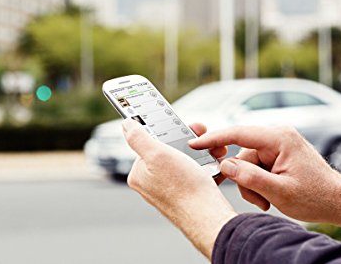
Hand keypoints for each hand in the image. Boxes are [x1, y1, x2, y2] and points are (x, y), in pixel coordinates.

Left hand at [122, 119, 235, 258]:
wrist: (210, 218)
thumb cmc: (183, 189)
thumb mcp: (157, 154)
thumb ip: (138, 137)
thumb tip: (126, 124)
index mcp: (139, 173)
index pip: (148, 142)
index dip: (165, 130)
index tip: (177, 122)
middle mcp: (152, 183)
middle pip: (169, 150)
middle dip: (187, 140)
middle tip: (200, 134)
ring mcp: (170, 189)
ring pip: (185, 160)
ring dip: (201, 151)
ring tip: (212, 149)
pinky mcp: (187, 195)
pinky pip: (196, 173)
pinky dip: (207, 166)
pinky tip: (214, 163)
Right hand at [189, 126, 340, 230]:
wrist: (337, 201)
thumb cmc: (316, 196)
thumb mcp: (280, 192)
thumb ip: (249, 177)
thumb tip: (224, 165)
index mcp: (279, 138)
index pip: (238, 133)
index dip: (213, 139)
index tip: (194, 143)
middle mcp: (277, 136)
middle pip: (241, 153)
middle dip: (243, 177)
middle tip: (256, 197)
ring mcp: (277, 145)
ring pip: (246, 162)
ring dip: (251, 183)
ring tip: (266, 199)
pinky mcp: (276, 154)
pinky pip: (254, 166)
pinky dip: (257, 182)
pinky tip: (268, 194)